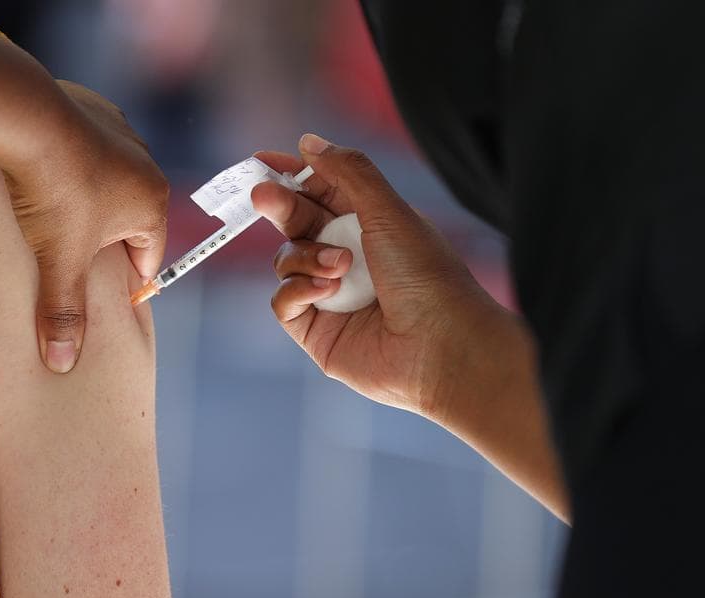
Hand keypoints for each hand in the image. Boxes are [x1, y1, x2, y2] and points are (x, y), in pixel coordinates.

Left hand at [0, 81, 167, 372]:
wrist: (25, 116)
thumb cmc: (53, 191)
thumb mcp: (58, 260)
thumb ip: (64, 311)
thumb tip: (63, 363)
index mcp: (152, 203)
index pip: (146, 259)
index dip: (119, 284)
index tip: (92, 296)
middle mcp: (146, 165)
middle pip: (125, 222)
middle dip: (97, 244)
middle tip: (62, 258)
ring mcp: (120, 133)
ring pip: (105, 184)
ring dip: (83, 202)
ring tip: (47, 217)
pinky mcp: (90, 110)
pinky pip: (83, 150)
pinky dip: (68, 165)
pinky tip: (40, 174)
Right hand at [253, 134, 509, 419]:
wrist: (440, 348)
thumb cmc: (427, 277)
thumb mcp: (388, 211)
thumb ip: (347, 173)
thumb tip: (309, 142)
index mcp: (371, 225)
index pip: (321, 192)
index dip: (293, 175)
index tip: (264, 160)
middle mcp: (348, 257)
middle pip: (296, 222)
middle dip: (280, 206)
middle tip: (263, 195)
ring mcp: (329, 294)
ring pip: (286, 260)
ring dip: (305, 257)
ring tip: (339, 267)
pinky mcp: (315, 330)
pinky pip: (284, 300)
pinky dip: (297, 290)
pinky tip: (325, 292)